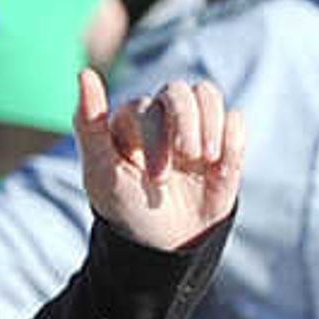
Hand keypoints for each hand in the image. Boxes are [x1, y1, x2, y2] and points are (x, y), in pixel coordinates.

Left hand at [74, 69, 242, 251]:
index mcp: (129, 122)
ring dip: (210, 125)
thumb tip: (84, 72)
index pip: (146, 106)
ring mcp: (193, 128)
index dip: (155, 136)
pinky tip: (219, 164)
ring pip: (207, 93)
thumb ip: (89, 125)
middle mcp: (161, 118)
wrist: (167, 245)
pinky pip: (235, 120)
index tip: (155, 178)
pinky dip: (231, 138)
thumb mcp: (101, 174)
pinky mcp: (222, 143)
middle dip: (185, 125)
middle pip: (179, 92)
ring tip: (205, 158)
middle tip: (187, 159)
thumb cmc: (126, 210)